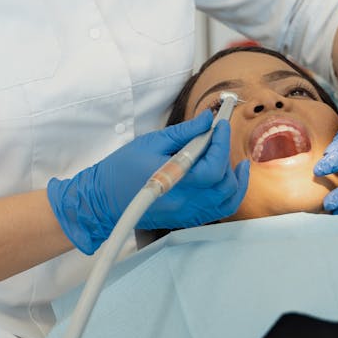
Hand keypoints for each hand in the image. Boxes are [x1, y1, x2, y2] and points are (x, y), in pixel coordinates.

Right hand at [47, 111, 249, 253]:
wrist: (103, 200)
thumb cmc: (122, 169)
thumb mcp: (151, 142)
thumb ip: (184, 132)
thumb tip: (207, 119)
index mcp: (175, 182)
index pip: (213, 167)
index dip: (221, 143)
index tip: (220, 124)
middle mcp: (185, 202)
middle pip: (223, 183)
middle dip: (226, 154)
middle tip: (218, 134)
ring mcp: (188, 214)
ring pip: (227, 200)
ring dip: (234, 177)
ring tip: (229, 156)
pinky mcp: (187, 218)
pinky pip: (218, 209)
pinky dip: (229, 192)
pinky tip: (228, 176)